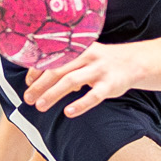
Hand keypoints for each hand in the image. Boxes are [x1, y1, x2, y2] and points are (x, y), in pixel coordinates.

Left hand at [22, 42, 143, 117]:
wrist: (133, 62)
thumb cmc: (101, 61)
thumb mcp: (84, 56)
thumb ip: (65, 64)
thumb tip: (38, 77)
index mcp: (78, 48)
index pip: (52, 58)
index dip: (36, 71)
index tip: (27, 83)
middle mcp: (87, 56)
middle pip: (58, 70)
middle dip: (40, 85)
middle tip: (27, 98)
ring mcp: (99, 70)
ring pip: (71, 81)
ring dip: (53, 94)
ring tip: (40, 106)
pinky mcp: (110, 85)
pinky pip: (94, 96)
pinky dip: (80, 104)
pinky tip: (68, 113)